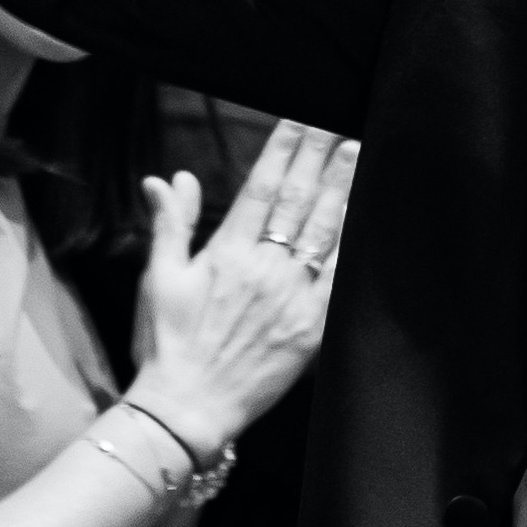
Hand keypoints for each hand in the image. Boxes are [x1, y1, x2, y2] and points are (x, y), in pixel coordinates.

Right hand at [131, 119, 357, 453]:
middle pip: (298, 200)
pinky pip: (340, 278)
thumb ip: (171, 225)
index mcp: (227, 253)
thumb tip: (169, 179)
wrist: (187, 407)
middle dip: (319, 157)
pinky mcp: (313, 327)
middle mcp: (265, 268)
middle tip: (339, 122)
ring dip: (343, 189)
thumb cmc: (167, 343)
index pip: (261, 187)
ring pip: (324, 231)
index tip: (300, 119)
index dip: (283, 149)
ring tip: (358, 152)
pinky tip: (367, 219)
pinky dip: (353, 245)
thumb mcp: (159, 279)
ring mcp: (293, 297)